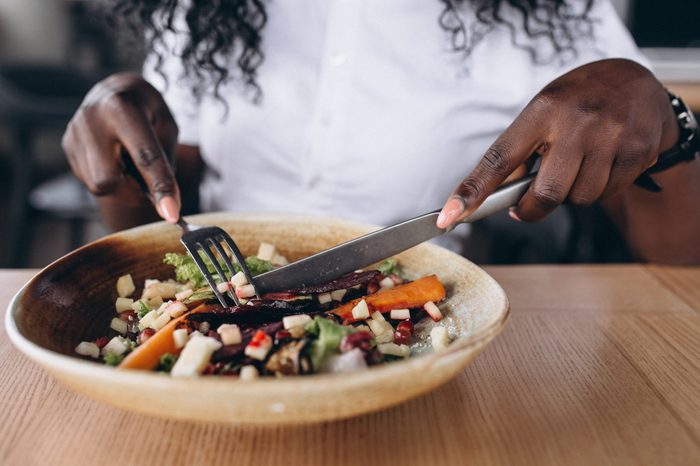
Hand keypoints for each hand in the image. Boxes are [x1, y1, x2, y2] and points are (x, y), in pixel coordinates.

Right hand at [62, 73, 180, 222]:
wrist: (114, 89)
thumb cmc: (147, 109)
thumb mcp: (167, 126)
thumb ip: (166, 162)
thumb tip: (164, 203)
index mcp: (122, 108)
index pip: (144, 157)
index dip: (160, 187)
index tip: (171, 215)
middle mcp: (91, 120)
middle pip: (109, 180)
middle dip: (132, 191)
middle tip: (147, 182)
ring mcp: (74, 133)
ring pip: (98, 185)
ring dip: (122, 185)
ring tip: (128, 160)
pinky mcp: (67, 145)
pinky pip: (89, 180)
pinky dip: (109, 178)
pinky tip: (114, 158)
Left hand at [436, 59, 679, 227]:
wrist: (636, 83)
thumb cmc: (577, 101)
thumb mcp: (542, 112)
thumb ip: (519, 152)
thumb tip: (495, 197)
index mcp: (542, 111)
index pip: (499, 159)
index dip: (472, 191)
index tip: (450, 216)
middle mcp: (577, 123)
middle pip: (546, 194)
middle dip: (532, 208)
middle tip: (528, 202)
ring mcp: (610, 137)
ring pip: (578, 199)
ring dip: (570, 196)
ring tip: (576, 167)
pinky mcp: (637, 152)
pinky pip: (607, 194)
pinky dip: (599, 189)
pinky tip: (602, 164)